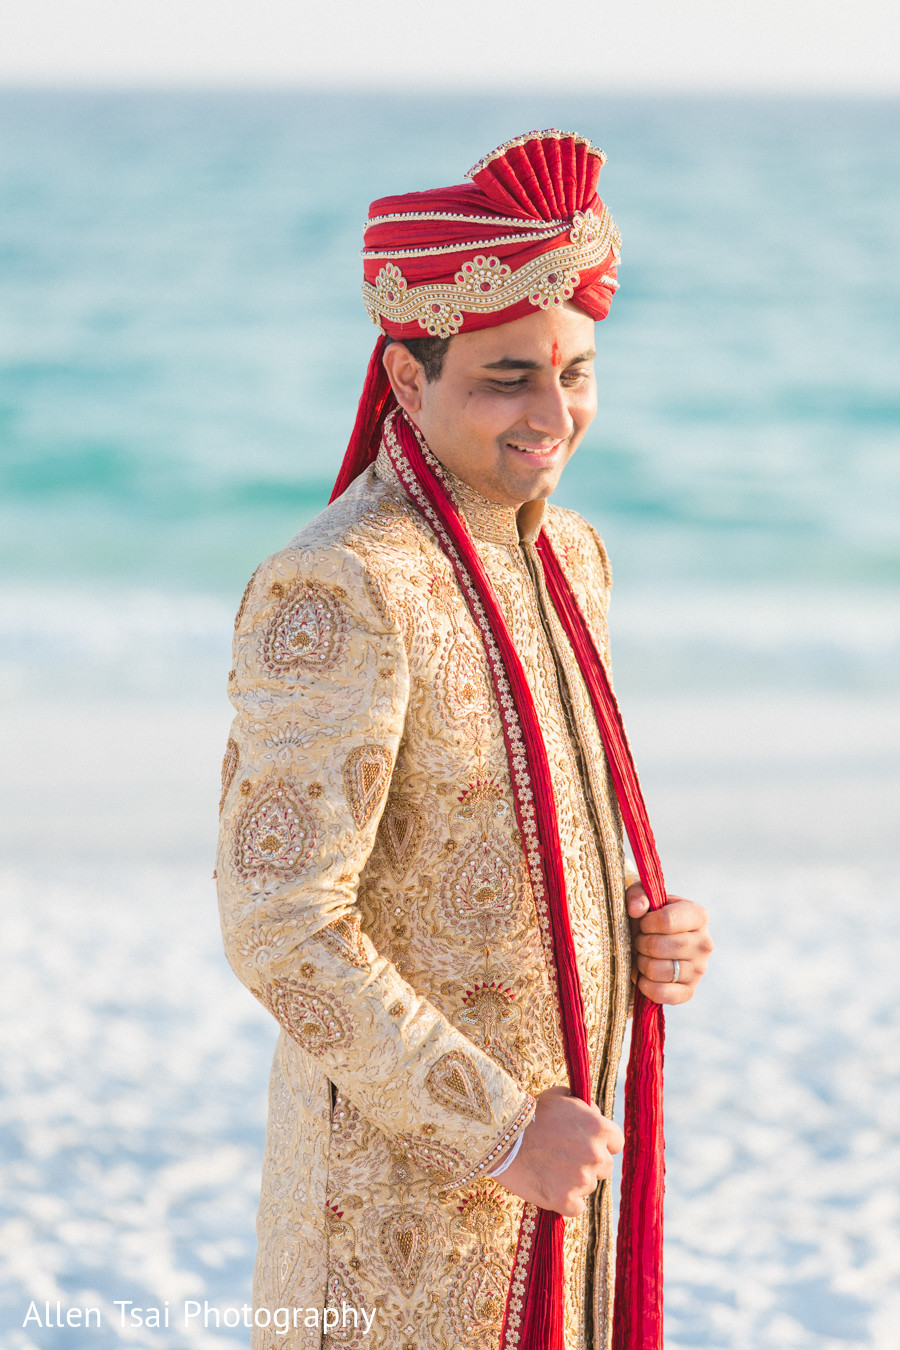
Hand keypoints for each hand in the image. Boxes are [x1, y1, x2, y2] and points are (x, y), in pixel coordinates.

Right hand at [494, 1086, 623, 1216]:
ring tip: (550, 1169)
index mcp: (599, 1128)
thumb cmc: (530, 1113)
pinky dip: (565, 1201)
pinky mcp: (565, 1201)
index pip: (616, 1143)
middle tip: (565, 1158)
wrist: (501, 1136)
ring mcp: (581, 1180)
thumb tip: (595, 1115)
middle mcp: (596, 1155)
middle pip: (604, 1168)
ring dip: (575, 1181)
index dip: (602, 1143)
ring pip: (588, 1187)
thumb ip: (585, 1108)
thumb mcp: (562, 1097)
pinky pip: (575, 1208)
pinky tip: (549, 1187)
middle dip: (588, 1163)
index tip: (587, 1144)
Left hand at [626, 884, 712, 1004]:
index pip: (666, 920)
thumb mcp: (643, 896)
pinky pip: (662, 993)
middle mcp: (704, 943)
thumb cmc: (649, 916)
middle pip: (658, 946)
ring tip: (643, 956)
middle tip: (640, 941)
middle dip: (640, 944)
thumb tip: (637, 910)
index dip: (646, 923)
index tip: (643, 923)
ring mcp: (699, 969)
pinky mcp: (689, 991)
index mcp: (698, 915)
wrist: (657, 940)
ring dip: (641, 963)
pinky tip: (644, 976)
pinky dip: (646, 986)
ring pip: (657, 970)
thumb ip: (638, 894)